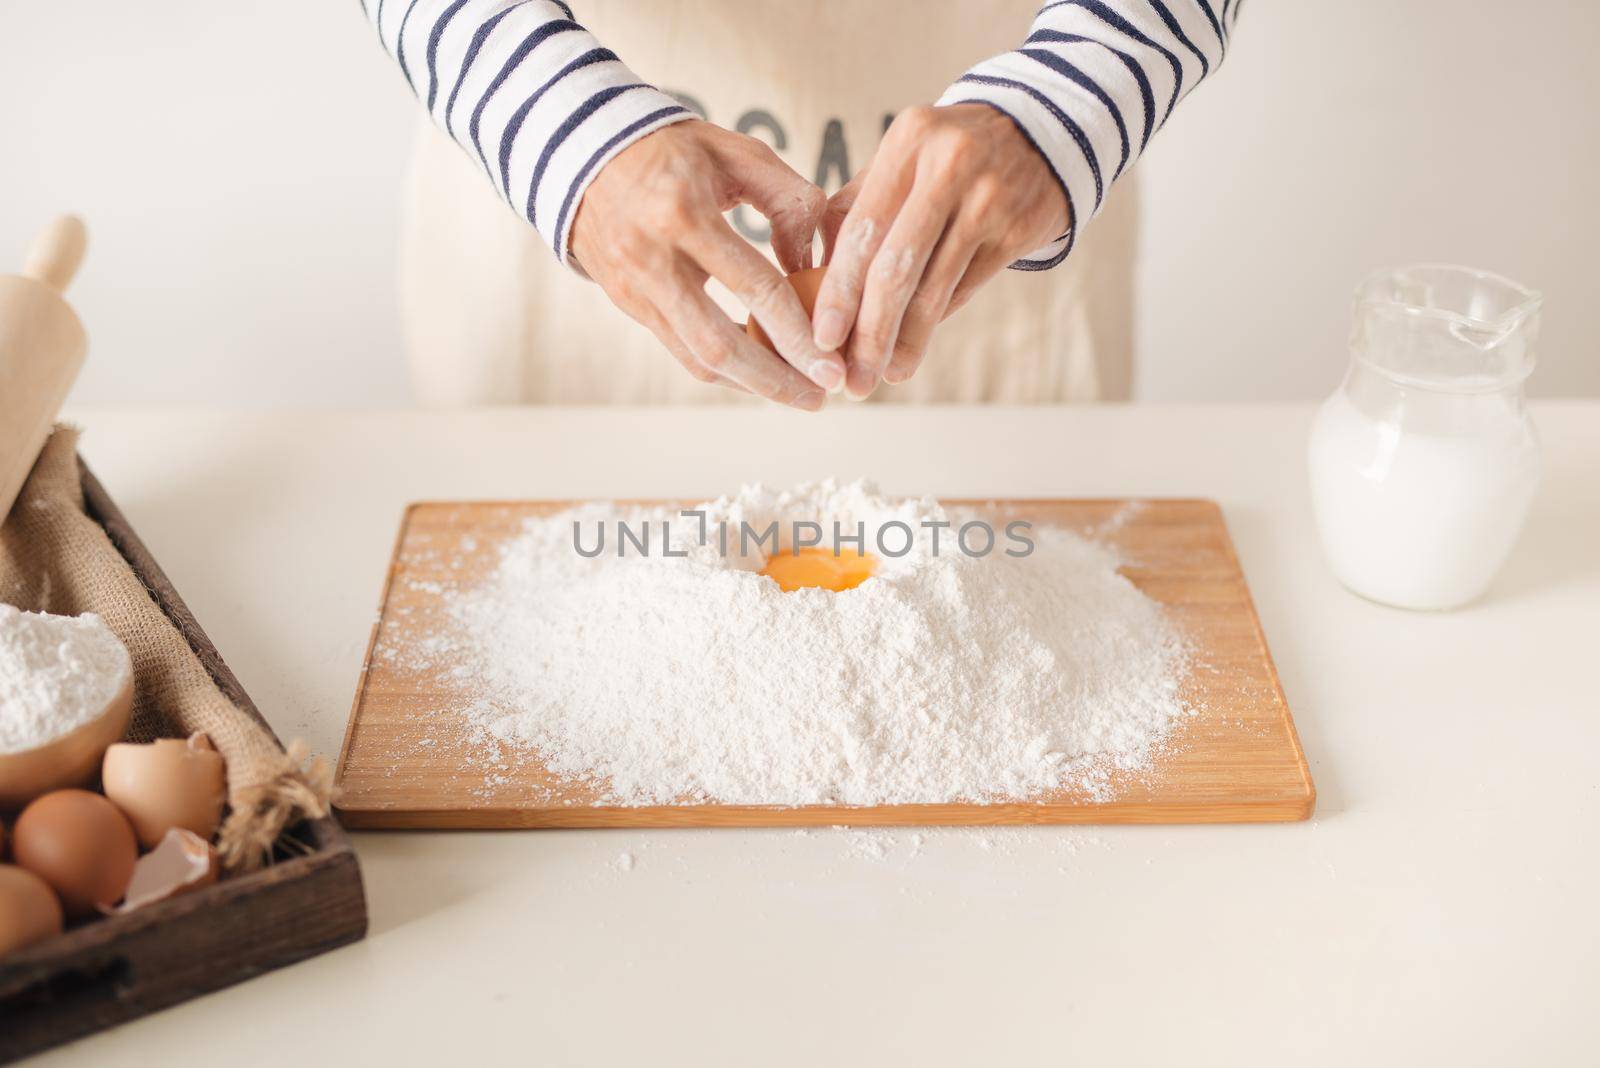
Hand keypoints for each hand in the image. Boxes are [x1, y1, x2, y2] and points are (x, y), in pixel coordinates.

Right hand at [570, 120, 842, 408]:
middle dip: (777, 380)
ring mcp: (635, 288)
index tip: (833, 363)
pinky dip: (726, 370)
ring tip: (798, 394)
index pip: (755, 287)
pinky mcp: (628, 305)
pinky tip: (761, 373)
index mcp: (684, 213)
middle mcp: (653, 258)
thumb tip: (815, 265)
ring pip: (699, 359)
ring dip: (753, 385)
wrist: (583, 152)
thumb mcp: (736, 152)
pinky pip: (682, 351)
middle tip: (821, 397)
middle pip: (721, 344)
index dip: (798, 333)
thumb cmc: (673, 150)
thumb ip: (789, 199)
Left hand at [814, 104, 1070, 398]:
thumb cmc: (946, 158)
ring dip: (903, 342)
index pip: (862, 229)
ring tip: (882, 376)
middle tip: (853, 378)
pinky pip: (965, 288)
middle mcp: (949, 165)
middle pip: (896, 266)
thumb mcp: (902, 160)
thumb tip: (806, 276)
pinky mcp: (1019, 229)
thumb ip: (854, 208)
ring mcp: (989, 198)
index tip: (821, 338)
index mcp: (908, 142)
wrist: (1040, 134)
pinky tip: (913, 348)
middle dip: (869, 331)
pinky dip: (935, 324)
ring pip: (934, 287)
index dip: (838, 291)